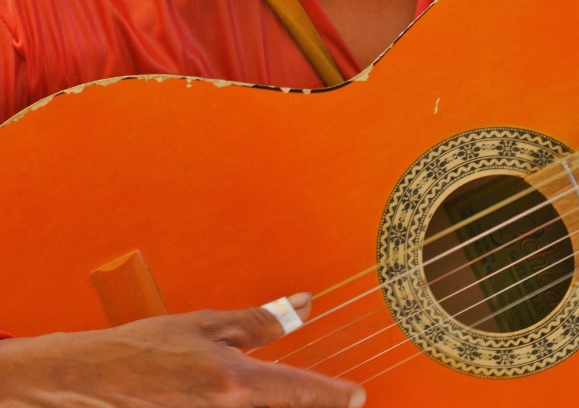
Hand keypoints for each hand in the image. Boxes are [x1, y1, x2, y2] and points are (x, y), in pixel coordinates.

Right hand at [0, 297, 365, 406]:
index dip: (332, 395)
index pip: (296, 389)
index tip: (358, 396)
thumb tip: (303, 303)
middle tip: (339, 399)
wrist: (97, 377)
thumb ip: (260, 319)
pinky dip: (253, 403)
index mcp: (233, 380)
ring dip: (280, 401)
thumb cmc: (148, 345)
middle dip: (312, 405)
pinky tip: (251, 394)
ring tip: (301, 394)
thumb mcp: (208, 322)